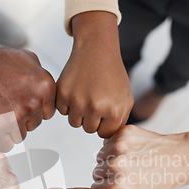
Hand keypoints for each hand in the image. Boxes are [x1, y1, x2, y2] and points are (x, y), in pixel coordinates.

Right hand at [0, 28, 55, 151]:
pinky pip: (4, 145)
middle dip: (18, 118)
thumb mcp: (25, 58)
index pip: (46, 112)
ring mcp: (15, 118)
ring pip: (19, 136)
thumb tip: (48, 94)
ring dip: (6, 129)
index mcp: (45, 86)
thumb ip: (41, 77)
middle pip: (33, 125)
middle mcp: (33, 102)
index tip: (14, 99)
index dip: (30, 108)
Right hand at [56, 12, 133, 137]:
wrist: (96, 49)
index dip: (104, 122)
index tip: (105, 108)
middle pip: (88, 129)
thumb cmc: (113, 74)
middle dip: (92, 118)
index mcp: (114, 111)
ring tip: (86, 94)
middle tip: (95, 98)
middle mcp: (95, 108)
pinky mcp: (62, 93)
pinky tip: (76, 89)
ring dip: (79, 112)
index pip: (104, 133)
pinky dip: (67, 103)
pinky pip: (62, 111)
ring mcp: (77, 101)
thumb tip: (109, 139)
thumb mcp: (125, 98)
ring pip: (75, 122)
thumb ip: (120, 120)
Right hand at [92, 125, 188, 188]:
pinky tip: (132, 152)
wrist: (180, 158)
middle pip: (96, 172)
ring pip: (100, 156)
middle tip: (128, 175)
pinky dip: (115, 147)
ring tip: (131, 163)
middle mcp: (115, 165)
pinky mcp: (124, 133)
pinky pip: (108, 142)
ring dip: (110, 160)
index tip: (120, 188)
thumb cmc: (160, 183)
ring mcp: (119, 146)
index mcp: (117, 186)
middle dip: (108, 175)